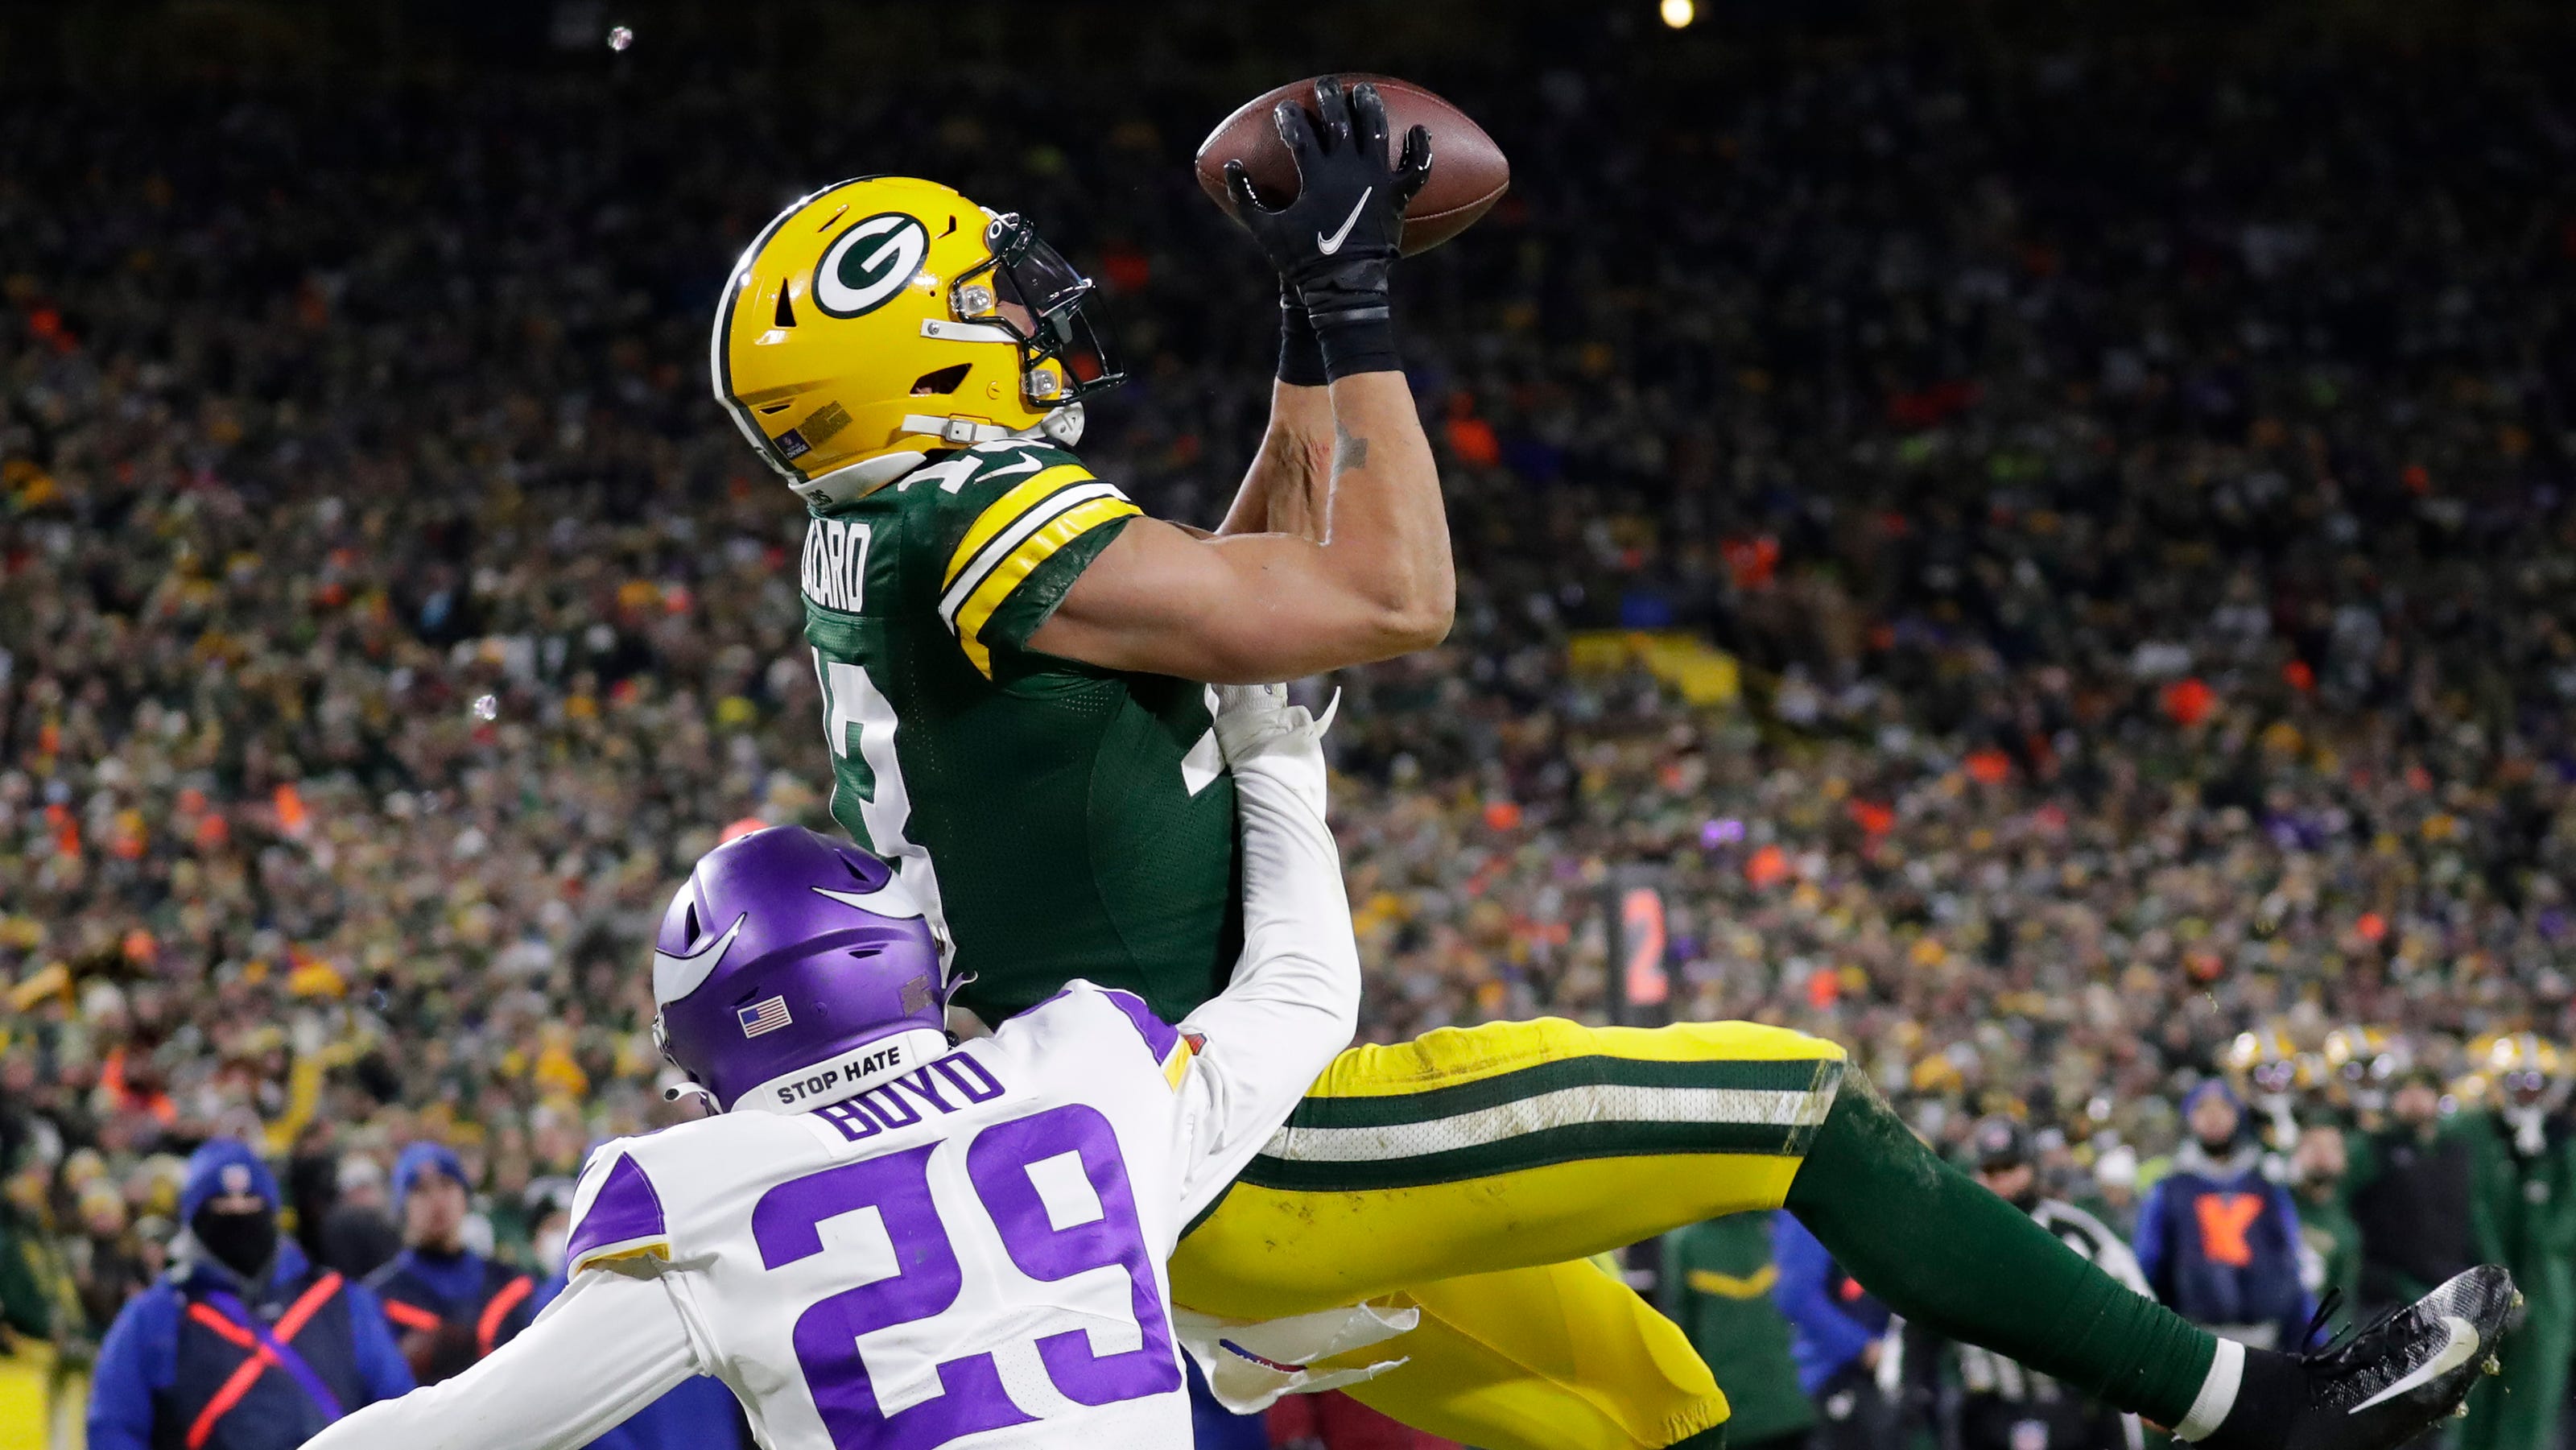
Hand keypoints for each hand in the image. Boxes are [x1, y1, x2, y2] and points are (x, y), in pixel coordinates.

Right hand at [1224, 77, 1430, 332]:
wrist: (1344, 289)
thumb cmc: (1302, 261)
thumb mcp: (1265, 231)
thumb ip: (1246, 197)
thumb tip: (1232, 166)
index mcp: (1316, 176)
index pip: (1300, 132)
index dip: (1289, 117)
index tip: (1283, 110)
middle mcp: (1348, 170)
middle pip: (1340, 119)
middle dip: (1330, 96)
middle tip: (1325, 86)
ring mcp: (1376, 181)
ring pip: (1377, 131)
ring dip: (1370, 105)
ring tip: (1365, 92)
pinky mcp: (1397, 196)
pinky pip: (1416, 168)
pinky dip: (1419, 147)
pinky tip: (1419, 130)